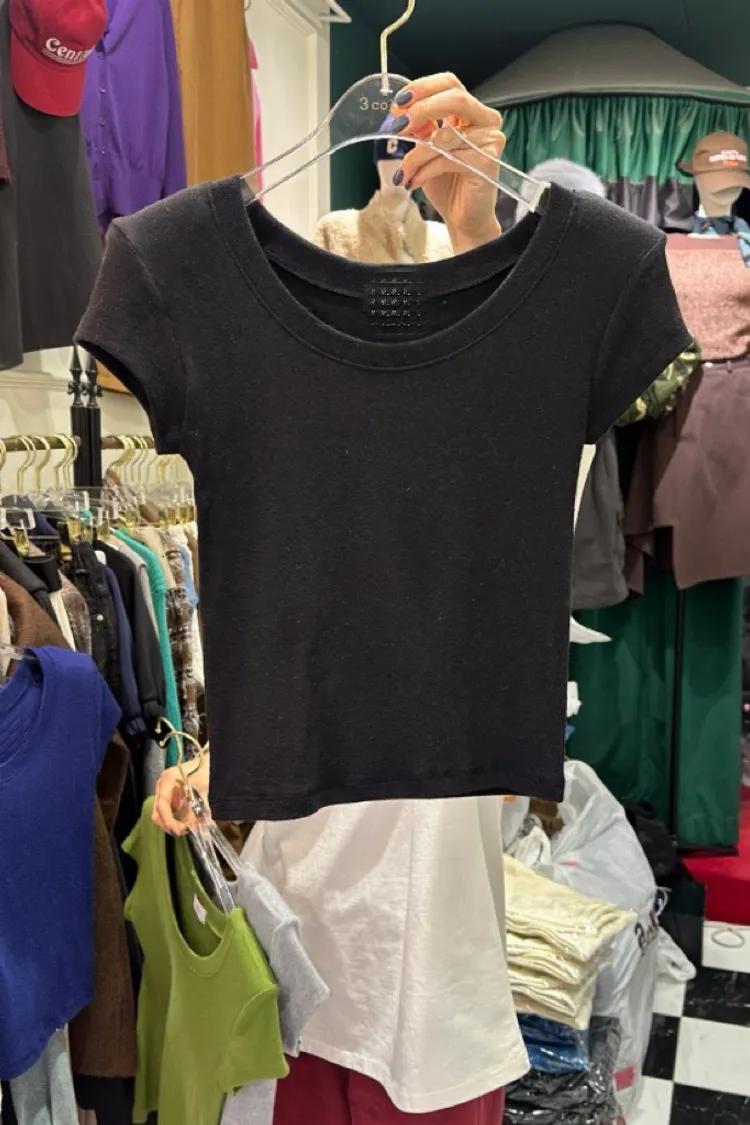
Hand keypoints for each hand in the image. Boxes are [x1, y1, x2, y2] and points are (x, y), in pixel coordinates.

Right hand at [152, 753, 209, 834]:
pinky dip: (174, 817)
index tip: (180, 830)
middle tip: (183, 831)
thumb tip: (193, 829)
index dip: (169, 821)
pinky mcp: (168, 793)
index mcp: (168, 780)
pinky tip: (186, 820)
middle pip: (157, 811)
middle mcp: (162, 784)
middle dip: (168, 824)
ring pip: (161, 812)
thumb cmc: (206, 772)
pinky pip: (167, 809)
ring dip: (172, 822)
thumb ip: (196, 812)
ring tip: (186, 827)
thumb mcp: (203, 792)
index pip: (162, 805)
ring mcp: (164, 788)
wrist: (210, 761)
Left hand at [389, 73, 503, 253]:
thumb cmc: (446, 184)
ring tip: (404, 172)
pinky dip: (425, 171)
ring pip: (445, 136)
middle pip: (455, 98)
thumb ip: (420, 128)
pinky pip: (447, 159)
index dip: (423, 88)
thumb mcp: (427, 150)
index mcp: (469, 112)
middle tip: (397, 125)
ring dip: (416, 155)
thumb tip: (399, 112)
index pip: (449, 84)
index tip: (398, 103)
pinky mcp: (487, 161)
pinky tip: (414, 182)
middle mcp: (484, 120)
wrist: (462, 218)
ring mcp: (489, 139)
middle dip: (421, 109)